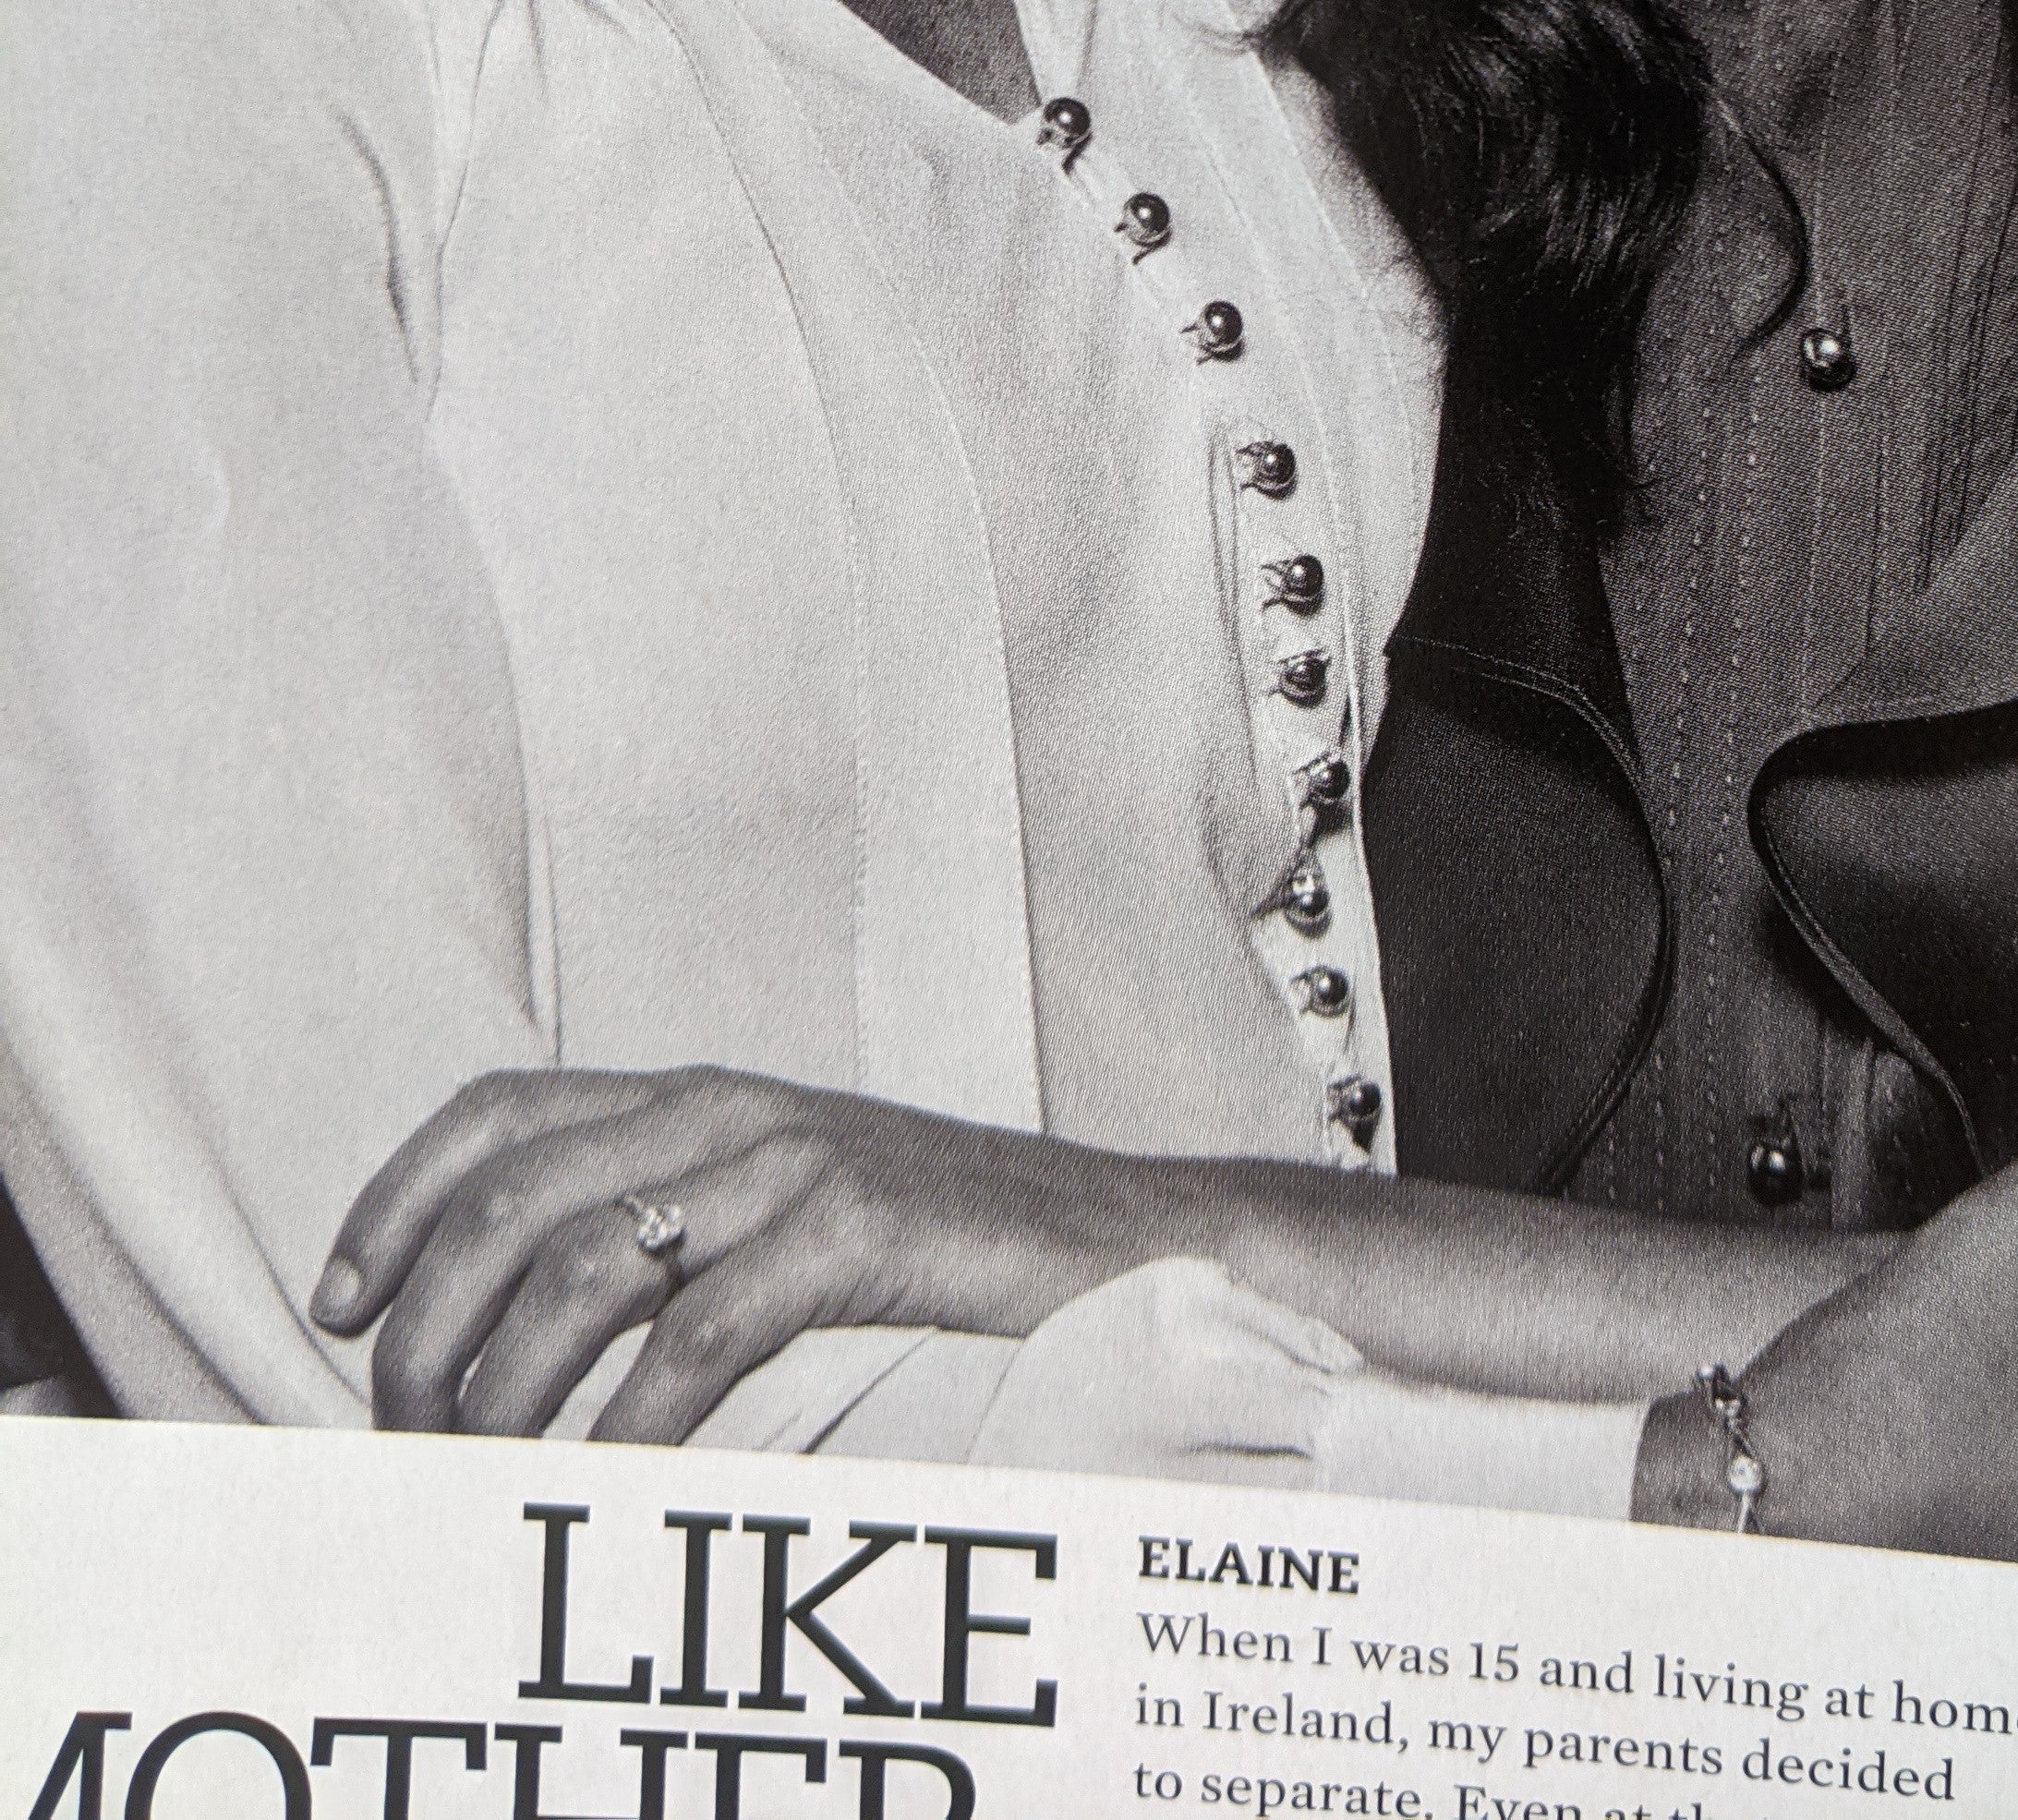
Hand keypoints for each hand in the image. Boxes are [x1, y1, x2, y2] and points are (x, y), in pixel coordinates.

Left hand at [312, 1067, 1141, 1440]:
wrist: (1122, 1238)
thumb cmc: (939, 1249)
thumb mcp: (781, 1207)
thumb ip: (669, 1222)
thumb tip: (517, 1317)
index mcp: (695, 1091)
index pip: (496, 1108)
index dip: (394, 1199)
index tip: (336, 1305)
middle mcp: (728, 1106)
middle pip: (509, 1198)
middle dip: (425, 1328)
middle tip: (405, 1437)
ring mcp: (793, 1160)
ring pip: (582, 1263)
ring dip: (501, 1387)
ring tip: (478, 1476)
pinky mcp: (857, 1228)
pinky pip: (698, 1332)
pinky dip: (628, 1424)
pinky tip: (605, 1486)